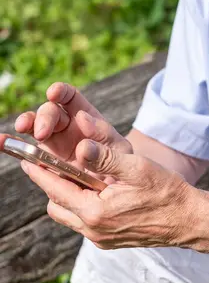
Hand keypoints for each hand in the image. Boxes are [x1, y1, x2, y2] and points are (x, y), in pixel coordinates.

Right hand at [13, 83, 131, 164]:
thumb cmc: (121, 164)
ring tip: (22, 128)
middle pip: (50, 112)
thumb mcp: (120, 151)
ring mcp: (52, 142)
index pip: (70, 98)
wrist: (116, 189)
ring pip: (34, 127)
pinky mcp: (44, 161)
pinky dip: (12, 145)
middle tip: (42, 131)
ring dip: (27, 124)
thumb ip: (104, 137)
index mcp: (86, 117)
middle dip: (44, 117)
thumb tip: (83, 120)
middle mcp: (66, 126)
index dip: (61, 92)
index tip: (54, 92)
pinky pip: (25, 151)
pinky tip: (2, 142)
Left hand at [20, 139, 195, 249]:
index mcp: (96, 212)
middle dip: (51, 185)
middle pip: (57, 206)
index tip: (26, 160)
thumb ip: (106, 158)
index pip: (56, 190)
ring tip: (75, 174)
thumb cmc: (164, 191)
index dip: (39, 173)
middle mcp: (94, 230)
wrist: (186, 219)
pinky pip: (84, 222)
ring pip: (69, 215)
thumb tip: (81, 146)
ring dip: (67, 195)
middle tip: (52, 164)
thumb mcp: (136, 167)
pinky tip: (95, 189)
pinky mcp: (110, 240)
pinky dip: (81, 204)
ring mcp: (101, 238)